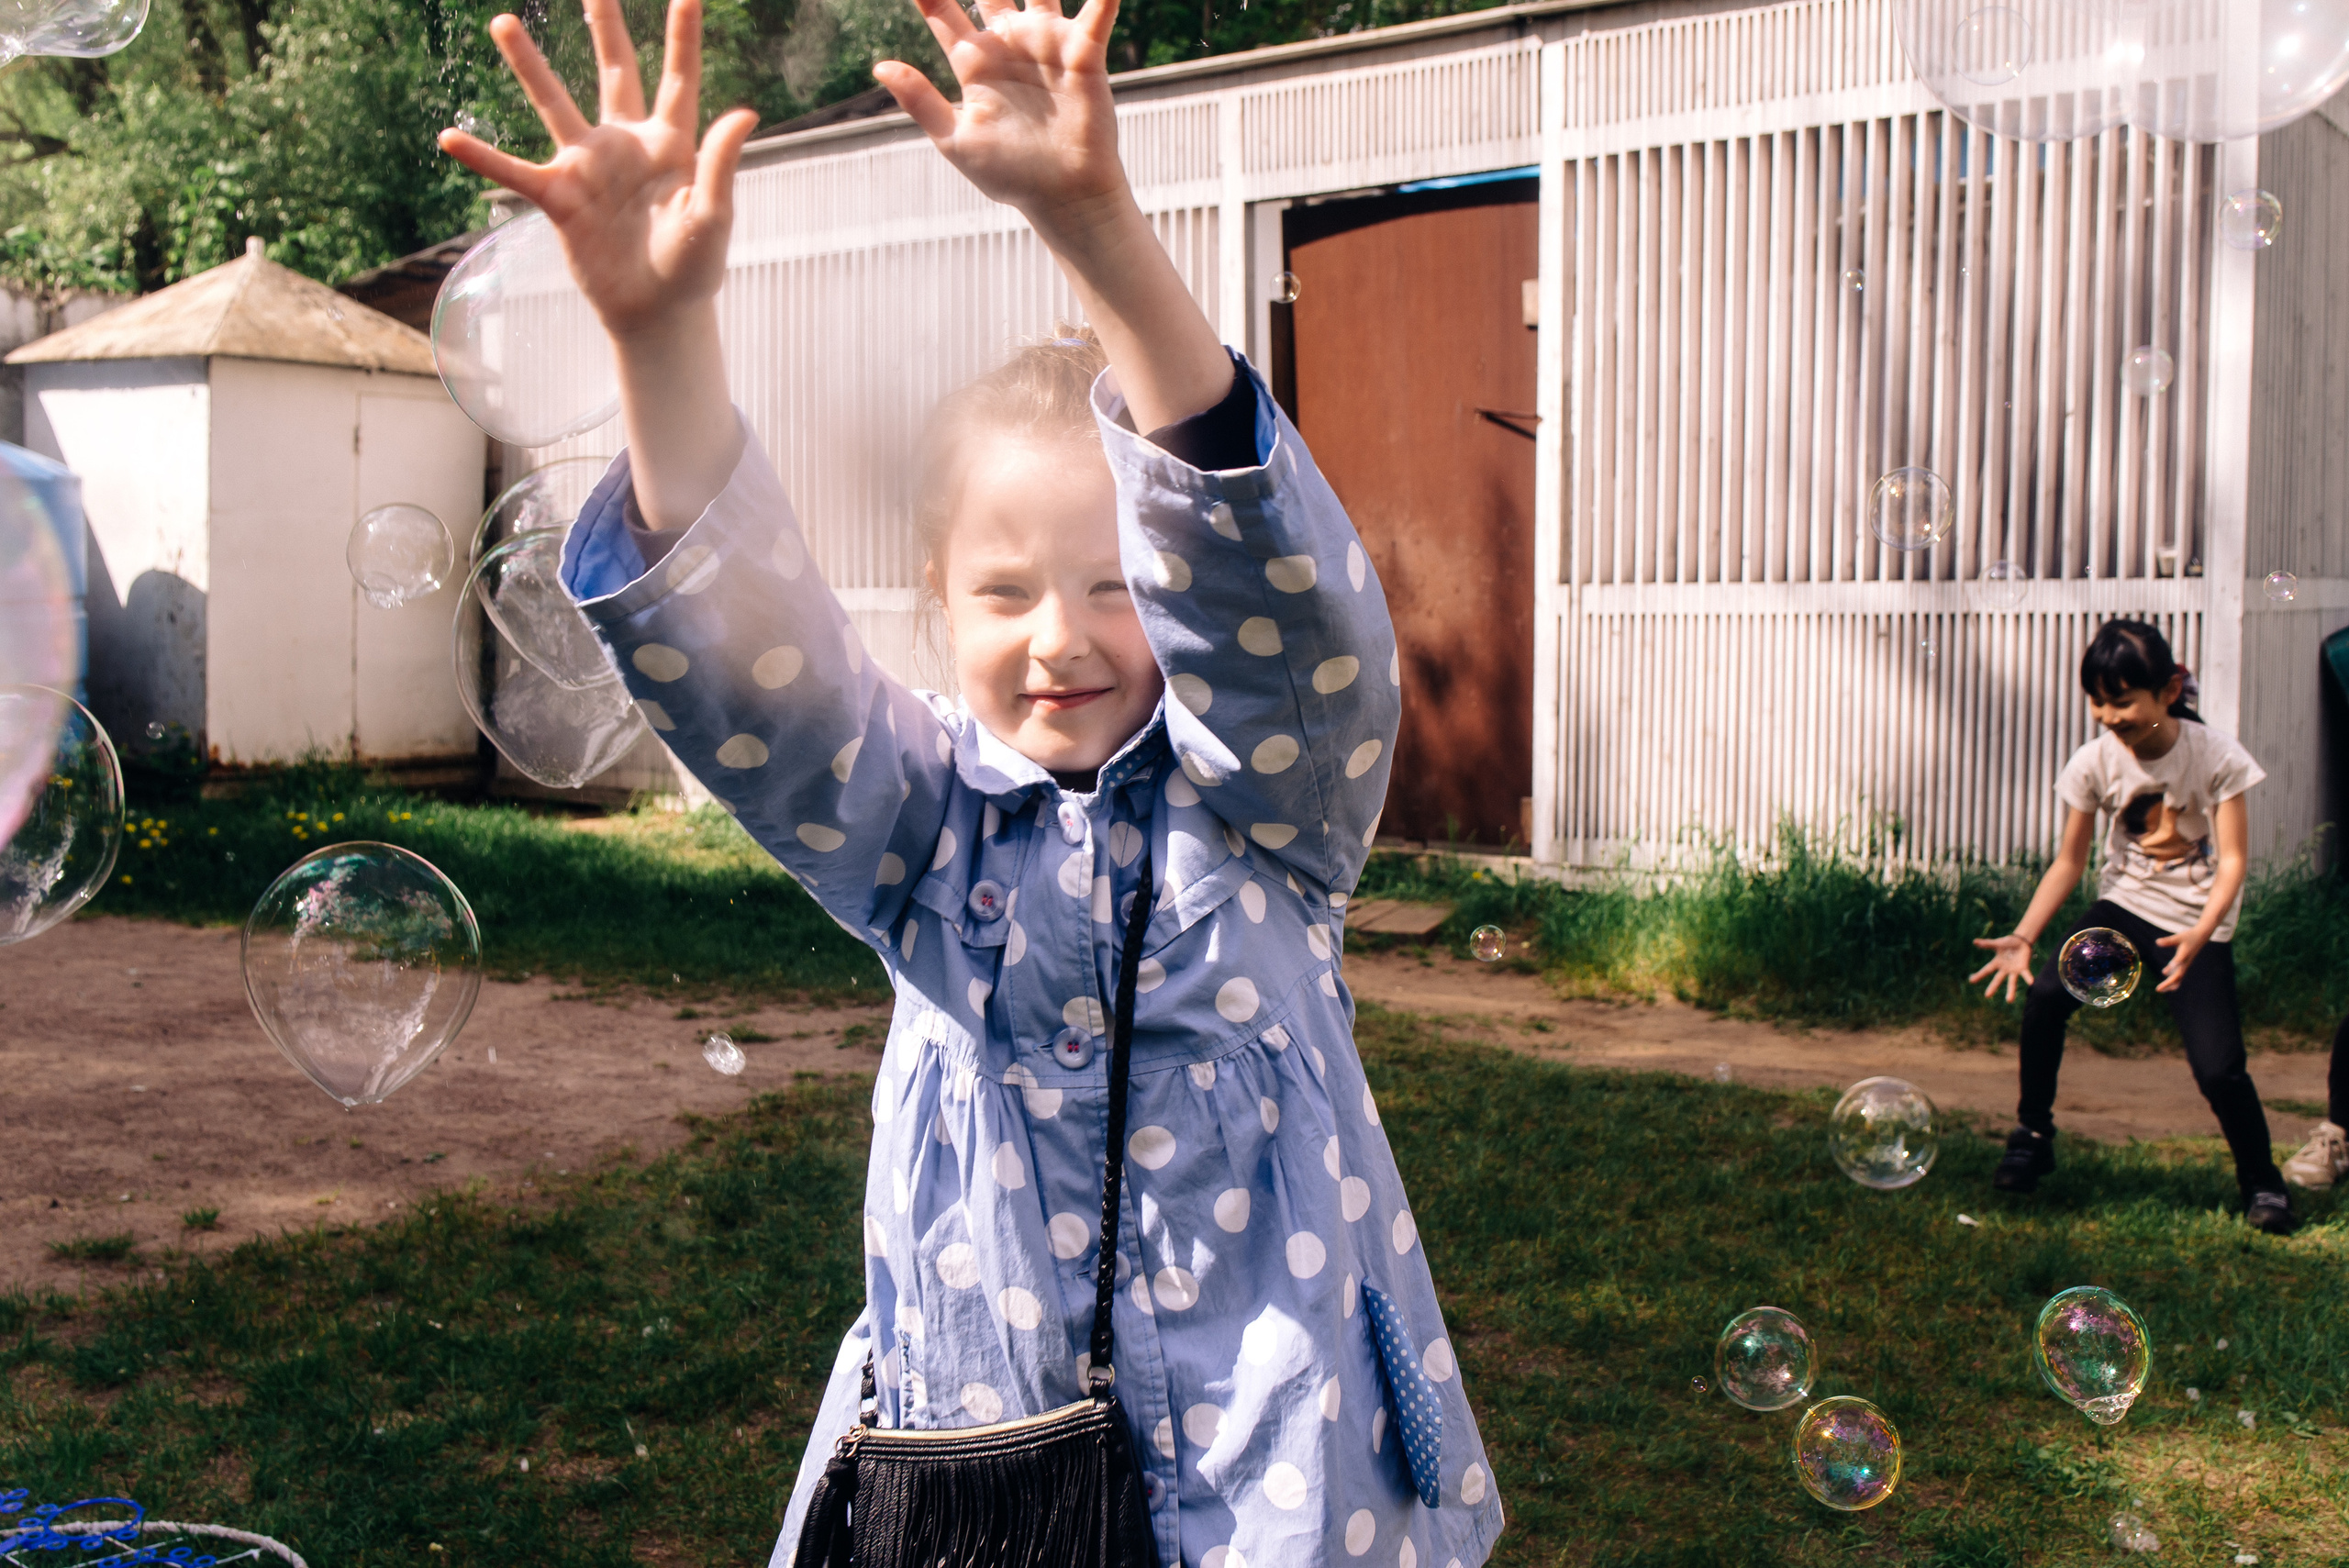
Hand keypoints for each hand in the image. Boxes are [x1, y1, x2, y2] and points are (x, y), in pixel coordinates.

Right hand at [437, 0, 757, 340]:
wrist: (656, 313)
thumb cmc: (693, 266)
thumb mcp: (713, 214)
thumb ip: (721, 163)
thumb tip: (745, 112)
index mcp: (671, 144)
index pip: (678, 81)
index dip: (682, 39)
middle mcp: (626, 144)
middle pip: (616, 72)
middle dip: (606, 28)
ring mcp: (589, 167)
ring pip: (555, 105)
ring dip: (529, 65)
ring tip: (502, 23)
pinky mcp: (559, 198)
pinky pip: (513, 172)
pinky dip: (483, 157)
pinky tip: (449, 137)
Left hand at [875, 0, 1127, 237]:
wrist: (1064, 197)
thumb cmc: (1010, 175)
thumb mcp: (956, 141)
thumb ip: (920, 101)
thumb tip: (880, 65)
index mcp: (973, 61)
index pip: (940, 10)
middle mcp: (1009, 44)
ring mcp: (1046, 44)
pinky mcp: (1083, 54)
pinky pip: (1096, 12)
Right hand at [1968, 934, 2034, 1003]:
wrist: (2021, 941)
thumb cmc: (2008, 943)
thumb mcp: (1997, 943)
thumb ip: (1987, 944)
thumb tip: (1974, 941)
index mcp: (1997, 963)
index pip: (1987, 970)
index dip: (1979, 975)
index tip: (1971, 981)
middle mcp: (2005, 969)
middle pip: (1998, 979)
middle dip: (1993, 987)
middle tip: (1987, 996)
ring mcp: (2014, 970)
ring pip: (2012, 982)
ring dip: (2011, 991)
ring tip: (2009, 1001)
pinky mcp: (2023, 968)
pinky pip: (2026, 974)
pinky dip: (2029, 979)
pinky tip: (2032, 983)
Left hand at [2153, 927, 2210, 992]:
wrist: (2201, 936)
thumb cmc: (2189, 936)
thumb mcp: (2178, 937)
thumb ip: (2168, 941)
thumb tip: (2157, 942)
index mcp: (2184, 955)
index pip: (2179, 962)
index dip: (2173, 966)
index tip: (2165, 972)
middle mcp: (2186, 962)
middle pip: (2178, 975)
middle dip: (2168, 983)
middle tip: (2158, 990)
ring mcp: (2186, 963)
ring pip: (2178, 976)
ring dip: (2170, 983)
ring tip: (2160, 990)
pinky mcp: (2186, 962)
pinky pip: (2179, 972)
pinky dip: (2172, 975)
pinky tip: (2165, 973)